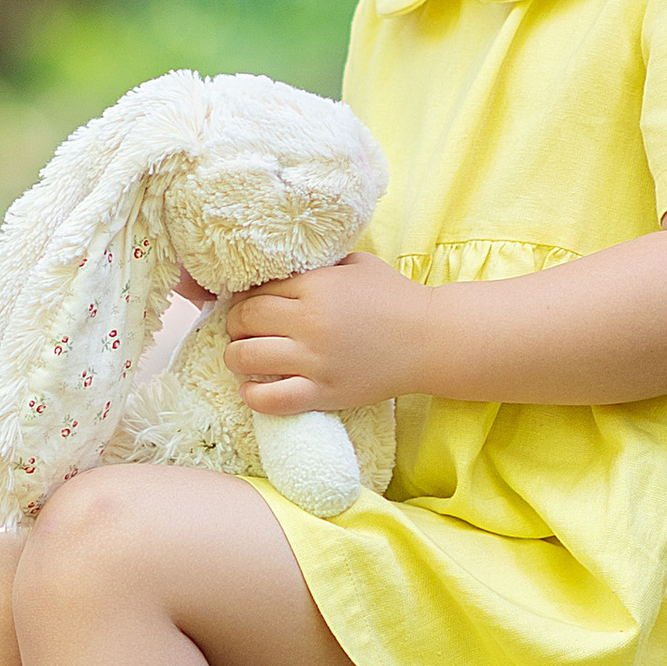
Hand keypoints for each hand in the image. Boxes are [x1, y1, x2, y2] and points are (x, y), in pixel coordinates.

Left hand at [225, 253, 426, 414]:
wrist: (431, 340)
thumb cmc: (395, 298)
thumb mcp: (356, 265)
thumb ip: (318, 265)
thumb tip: (279, 271)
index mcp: (316, 286)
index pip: (256, 290)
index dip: (245, 297)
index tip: (248, 304)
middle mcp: (310, 322)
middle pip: (245, 321)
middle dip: (235, 325)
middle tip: (242, 329)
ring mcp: (316, 361)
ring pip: (247, 358)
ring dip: (236, 357)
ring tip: (244, 357)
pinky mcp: (324, 393)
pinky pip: (271, 400)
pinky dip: (252, 396)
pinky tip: (252, 389)